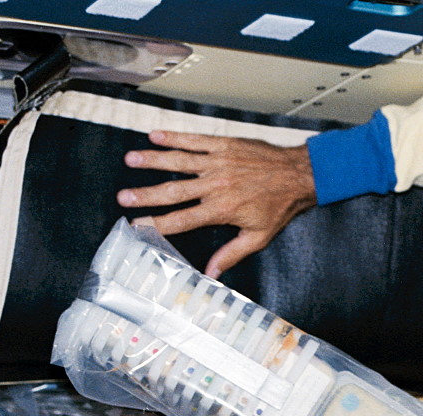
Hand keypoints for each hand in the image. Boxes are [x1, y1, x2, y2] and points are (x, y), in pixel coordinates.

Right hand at [117, 130, 317, 277]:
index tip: (136, 225)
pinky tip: (155, 135)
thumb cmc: (280, 206)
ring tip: (130, 160)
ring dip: (153, 160)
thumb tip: (212, 272)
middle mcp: (216, 185)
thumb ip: (232, 253)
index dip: (157, 223)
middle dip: (145, 194)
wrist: (299, 175)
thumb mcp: (259, 236)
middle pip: (173, 191)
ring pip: (179, 161)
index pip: (182, 219)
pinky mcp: (224, 145)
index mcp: (221, 209)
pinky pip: (195, 140)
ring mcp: (218, 162)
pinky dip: (175, 137)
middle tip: (122, 196)